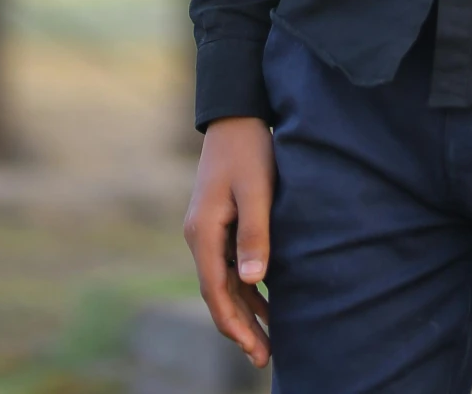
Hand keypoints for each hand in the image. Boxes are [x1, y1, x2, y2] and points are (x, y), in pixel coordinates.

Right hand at [183, 115, 275, 365]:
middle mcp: (200, 236)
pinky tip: (268, 304)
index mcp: (203, 232)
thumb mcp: (256, 191)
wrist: (236, 114)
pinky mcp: (221, 224)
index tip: (253, 350)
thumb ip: (255, 234)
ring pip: (226, 283)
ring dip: (247, 311)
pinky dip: (248, 288)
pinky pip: (232, 266)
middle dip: (241, 328)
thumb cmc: (249, 150)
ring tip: (271, 342)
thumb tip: (253, 282)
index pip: (214, 291)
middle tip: (265, 358)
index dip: (233, 325)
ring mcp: (209, 231)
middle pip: (219, 293)